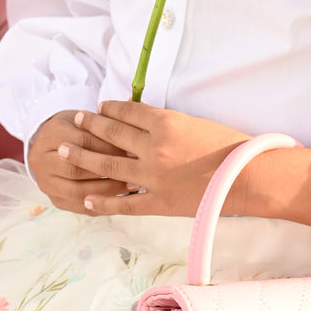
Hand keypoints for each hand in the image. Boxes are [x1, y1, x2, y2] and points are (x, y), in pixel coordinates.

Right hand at [28, 109, 130, 212]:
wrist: (50, 143)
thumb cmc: (76, 126)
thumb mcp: (86, 117)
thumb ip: (105, 122)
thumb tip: (134, 119)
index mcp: (52, 134)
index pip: (84, 142)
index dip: (110, 146)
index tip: (134, 148)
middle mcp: (42, 160)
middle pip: (78, 170)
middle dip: (109, 170)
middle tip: (136, 170)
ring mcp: (45, 183)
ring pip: (78, 191)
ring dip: (107, 191)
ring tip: (133, 185)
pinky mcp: (53, 200)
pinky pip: (79, 207)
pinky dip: (101, 206)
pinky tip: (120, 200)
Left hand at [62, 101, 248, 216]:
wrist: (246, 175)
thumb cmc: (228, 144)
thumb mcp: (195, 122)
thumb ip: (166, 123)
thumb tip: (142, 123)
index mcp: (166, 122)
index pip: (129, 111)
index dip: (112, 108)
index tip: (100, 106)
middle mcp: (154, 147)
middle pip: (113, 133)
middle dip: (91, 126)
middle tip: (75, 121)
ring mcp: (153, 177)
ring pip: (109, 166)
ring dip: (84, 157)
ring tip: (65, 151)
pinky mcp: (158, 203)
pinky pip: (124, 203)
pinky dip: (104, 201)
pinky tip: (87, 199)